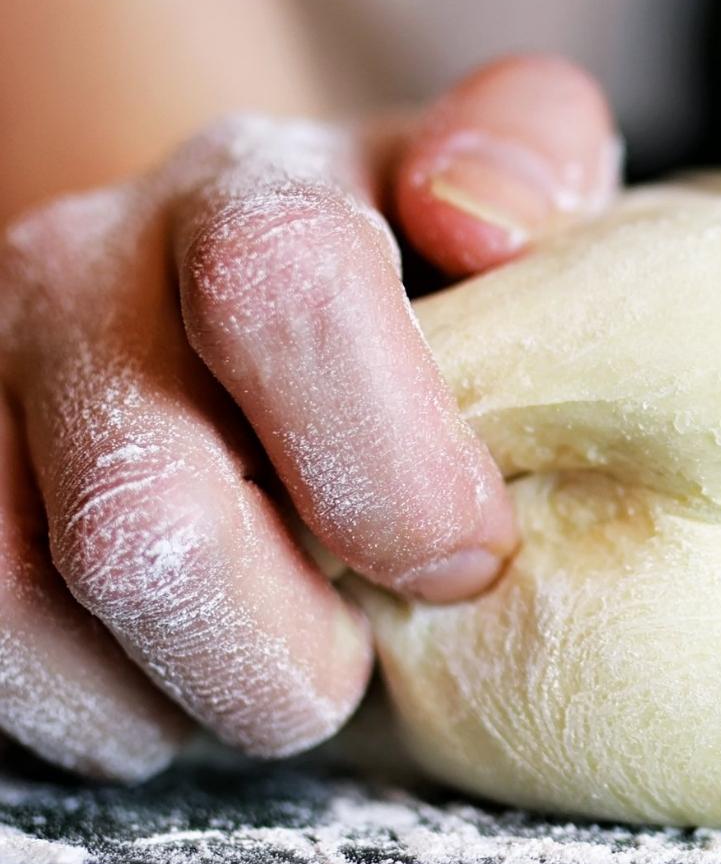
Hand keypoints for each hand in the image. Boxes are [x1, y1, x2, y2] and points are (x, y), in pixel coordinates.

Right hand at [0, 54, 617, 780]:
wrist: (217, 287)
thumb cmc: (403, 267)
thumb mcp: (495, 184)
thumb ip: (528, 152)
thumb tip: (483, 226)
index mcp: (250, 190)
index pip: (280, 287)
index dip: (394, 471)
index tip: (469, 557)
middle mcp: (81, 269)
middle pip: (142, 516)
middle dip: (290, 652)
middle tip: (366, 648)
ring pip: (25, 604)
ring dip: (195, 693)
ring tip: (285, 665)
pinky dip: (104, 711)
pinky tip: (185, 677)